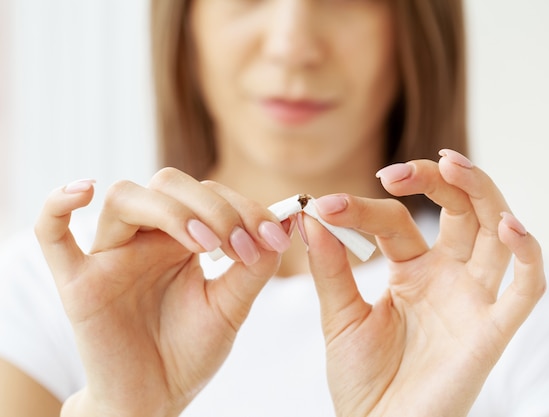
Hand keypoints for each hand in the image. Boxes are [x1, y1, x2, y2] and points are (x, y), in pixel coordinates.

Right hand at [34, 168, 291, 416]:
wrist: (155, 398)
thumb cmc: (189, 351)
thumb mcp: (231, 306)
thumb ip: (254, 267)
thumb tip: (282, 224)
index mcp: (181, 237)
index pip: (208, 193)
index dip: (243, 206)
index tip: (274, 237)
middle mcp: (145, 237)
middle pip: (168, 184)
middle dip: (213, 206)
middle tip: (238, 244)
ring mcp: (110, 256)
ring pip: (126, 198)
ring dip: (171, 211)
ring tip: (204, 246)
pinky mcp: (78, 284)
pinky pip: (51, 234)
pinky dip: (56, 206)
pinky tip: (84, 191)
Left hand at [304, 150, 544, 416]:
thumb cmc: (362, 380)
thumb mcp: (340, 317)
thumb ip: (330, 270)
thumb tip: (312, 216)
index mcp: (413, 272)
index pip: (397, 221)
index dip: (363, 209)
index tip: (324, 206)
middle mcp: (448, 278)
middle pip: (460, 211)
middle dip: (438, 180)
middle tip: (399, 170)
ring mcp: (472, 300)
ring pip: (495, 234)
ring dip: (483, 195)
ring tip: (454, 166)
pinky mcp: (492, 331)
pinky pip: (525, 290)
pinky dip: (528, 256)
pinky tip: (508, 227)